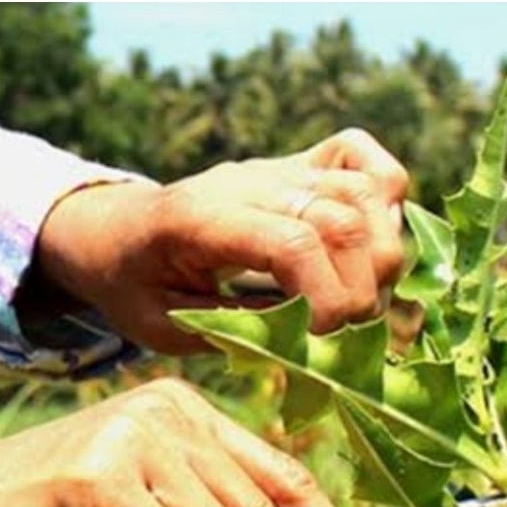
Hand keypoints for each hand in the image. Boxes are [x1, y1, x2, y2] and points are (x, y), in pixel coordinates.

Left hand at [24, 129, 408, 351]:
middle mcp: (251, 182)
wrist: (117, 229)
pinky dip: (388, 199)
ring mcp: (282, 168)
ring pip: (370, 194)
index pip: (294, 244)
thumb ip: (235, 333)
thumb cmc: (136, 285)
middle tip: (342, 332)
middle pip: (345, 220)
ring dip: (382, 258)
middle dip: (362, 292)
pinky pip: (367, 161)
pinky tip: (369, 243)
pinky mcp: (303, 165)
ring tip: (358, 298)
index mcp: (200, 219)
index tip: (320, 341)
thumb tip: (312, 345)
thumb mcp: (164, 327)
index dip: (326, 301)